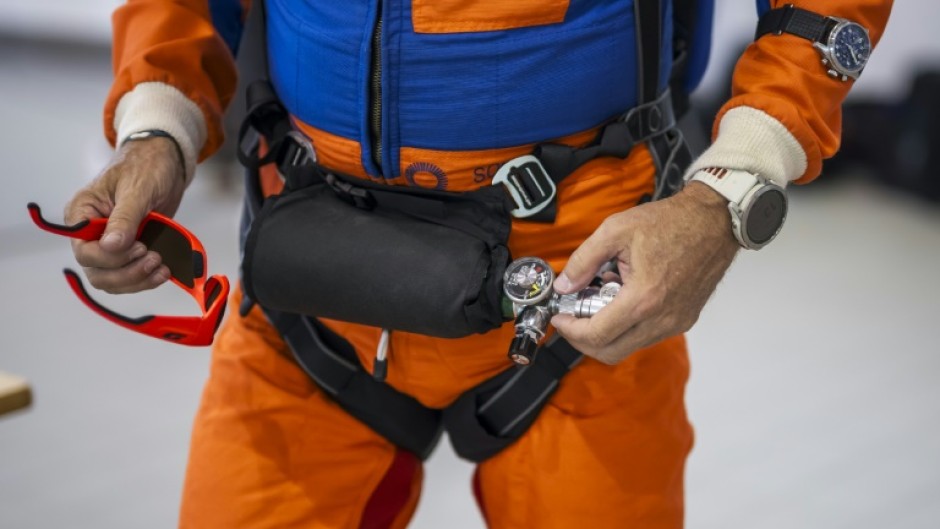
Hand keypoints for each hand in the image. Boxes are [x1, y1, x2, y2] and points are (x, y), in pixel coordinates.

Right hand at [65, 137, 186, 293]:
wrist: (165, 164)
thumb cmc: (145, 167)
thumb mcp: (136, 189)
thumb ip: (124, 217)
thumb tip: (110, 245)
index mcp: (82, 213)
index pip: (84, 250)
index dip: (110, 257)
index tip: (139, 247)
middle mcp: (90, 233)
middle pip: (97, 272)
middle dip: (126, 272)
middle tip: (154, 258)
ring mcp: (110, 245)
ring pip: (112, 280)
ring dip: (137, 279)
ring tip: (161, 266)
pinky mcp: (129, 251)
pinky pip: (129, 276)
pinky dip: (145, 279)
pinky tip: (163, 272)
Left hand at [550, 182, 739, 363]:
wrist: (715, 220)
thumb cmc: (672, 221)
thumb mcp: (616, 230)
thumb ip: (584, 260)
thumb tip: (564, 285)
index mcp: (643, 298)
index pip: (597, 335)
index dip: (570, 331)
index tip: (560, 318)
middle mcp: (662, 318)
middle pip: (611, 352)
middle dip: (584, 339)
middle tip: (572, 318)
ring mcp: (676, 322)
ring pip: (629, 346)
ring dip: (607, 332)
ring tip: (599, 300)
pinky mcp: (685, 319)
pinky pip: (647, 336)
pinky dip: (628, 326)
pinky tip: (622, 298)